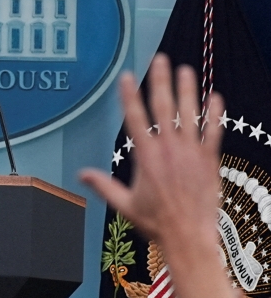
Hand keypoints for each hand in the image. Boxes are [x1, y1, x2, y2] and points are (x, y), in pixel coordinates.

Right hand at [80, 55, 222, 246]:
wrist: (188, 236)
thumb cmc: (156, 222)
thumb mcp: (124, 205)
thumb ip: (103, 186)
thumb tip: (82, 175)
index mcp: (146, 157)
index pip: (136, 119)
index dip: (130, 96)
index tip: (127, 77)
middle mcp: (169, 150)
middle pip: (163, 108)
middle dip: (160, 81)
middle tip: (159, 61)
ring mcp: (191, 153)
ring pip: (189, 114)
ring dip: (187, 90)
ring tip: (186, 70)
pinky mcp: (210, 160)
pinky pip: (213, 131)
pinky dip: (214, 114)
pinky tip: (215, 97)